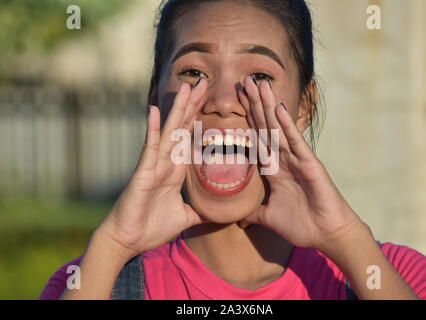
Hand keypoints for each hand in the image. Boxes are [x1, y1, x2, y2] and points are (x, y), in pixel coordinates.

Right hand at [98, 80, 208, 257]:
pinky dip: (152, 129)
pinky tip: (153, 110)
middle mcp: (165, 163)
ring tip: (187, 87)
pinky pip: (149, 147)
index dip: (198, 119)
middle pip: (182, 128)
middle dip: (193, 106)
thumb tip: (217, 213)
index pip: (189, 138)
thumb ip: (199, 211)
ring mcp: (154, 165)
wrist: (129, 241)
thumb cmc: (152, 228)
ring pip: (169, 132)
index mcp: (175, 170)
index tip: (209, 100)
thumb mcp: (185, 217)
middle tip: (203, 83)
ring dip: (178, 109)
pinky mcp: (143, 172)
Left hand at [237, 76, 364, 250]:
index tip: (236, 103)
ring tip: (258, 84)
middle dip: (254, 105)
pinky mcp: (310, 163)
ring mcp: (297, 159)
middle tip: (244, 82)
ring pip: (278, 128)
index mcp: (274, 170)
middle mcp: (284, 160)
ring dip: (267, 106)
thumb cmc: (301, 225)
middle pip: (265, 127)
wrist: (326, 234)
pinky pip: (295, 142)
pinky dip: (286, 125)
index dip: (246, 121)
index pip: (257, 140)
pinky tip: (278, 107)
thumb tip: (237, 220)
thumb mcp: (268, 217)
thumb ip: (253, 213)